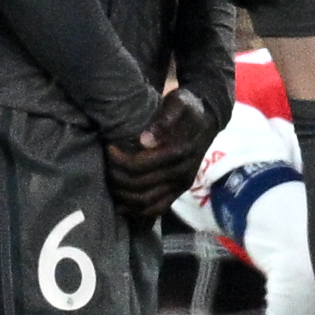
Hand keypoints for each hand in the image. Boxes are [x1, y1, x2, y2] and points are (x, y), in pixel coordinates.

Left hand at [100, 74, 210, 217]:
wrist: (207, 121)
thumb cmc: (187, 109)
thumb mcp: (179, 103)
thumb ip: (164, 119)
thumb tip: (145, 140)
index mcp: (179, 152)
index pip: (142, 164)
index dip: (121, 160)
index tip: (109, 148)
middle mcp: (181, 173)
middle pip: (140, 184)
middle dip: (118, 177)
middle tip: (106, 164)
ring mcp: (180, 186)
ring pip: (146, 201)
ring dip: (124, 195)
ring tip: (111, 181)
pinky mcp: (179, 192)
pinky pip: (157, 209)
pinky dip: (137, 211)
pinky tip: (122, 205)